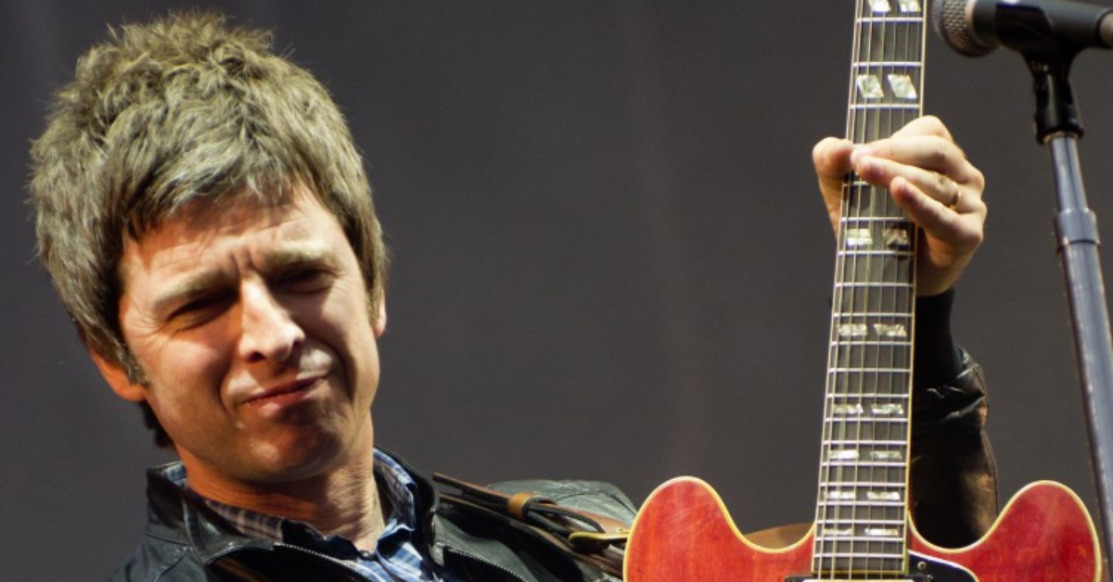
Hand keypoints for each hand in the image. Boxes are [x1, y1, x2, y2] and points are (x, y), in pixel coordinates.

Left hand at [812, 116, 986, 296]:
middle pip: (933, 152)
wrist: (885, 279)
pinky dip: (920, 204)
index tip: (858, 153)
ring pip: (936, 182)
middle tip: (858, 160)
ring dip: (897, 175)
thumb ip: (831, 164)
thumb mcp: (843, 192)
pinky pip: (945, 217)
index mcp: (940, 155)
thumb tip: (836, 146)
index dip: (893, 138)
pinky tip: (898, 191)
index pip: (928, 131)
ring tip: (866, 172)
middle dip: (893, 153)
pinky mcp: (968, 233)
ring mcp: (970, 204)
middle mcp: (962, 174)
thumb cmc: (871, 226)